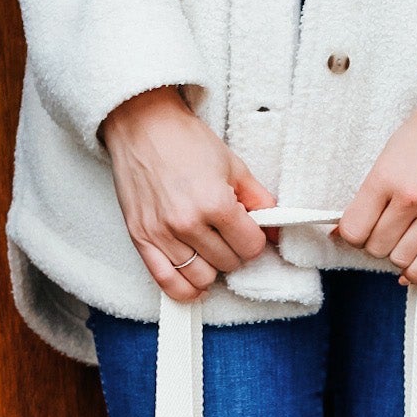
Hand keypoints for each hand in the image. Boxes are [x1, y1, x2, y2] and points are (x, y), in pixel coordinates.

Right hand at [101, 87, 273, 301]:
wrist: (141, 125)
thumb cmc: (185, 141)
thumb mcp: (233, 165)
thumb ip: (260, 201)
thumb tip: (275, 231)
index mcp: (215, 202)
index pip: (251, 247)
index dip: (255, 239)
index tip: (248, 230)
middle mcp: (188, 223)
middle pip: (228, 264)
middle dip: (234, 251)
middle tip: (226, 233)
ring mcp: (162, 234)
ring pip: (202, 278)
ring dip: (212, 268)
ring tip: (209, 249)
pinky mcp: (141, 239)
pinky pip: (167, 283)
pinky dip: (185, 290)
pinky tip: (196, 285)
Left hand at [335, 65, 416, 284]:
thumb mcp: (391, 152)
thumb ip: (369, 193)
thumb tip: (344, 230)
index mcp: (386, 176)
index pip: (354, 230)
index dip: (351, 234)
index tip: (358, 229)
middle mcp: (410, 198)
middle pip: (376, 247)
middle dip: (374, 243)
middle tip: (383, 230)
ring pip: (401, 259)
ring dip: (396, 254)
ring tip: (401, 239)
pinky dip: (416, 271)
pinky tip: (410, 266)